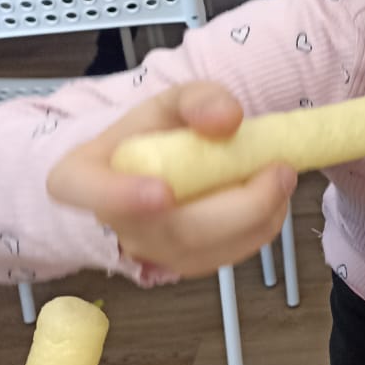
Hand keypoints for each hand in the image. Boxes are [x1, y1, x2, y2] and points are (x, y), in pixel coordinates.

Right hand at [47, 82, 296, 279]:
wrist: (161, 162)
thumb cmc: (156, 131)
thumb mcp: (173, 99)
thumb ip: (198, 99)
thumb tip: (227, 119)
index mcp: (83, 176)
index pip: (88, 191)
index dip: (123, 197)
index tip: (163, 192)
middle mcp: (112, 225)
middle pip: (171, 232)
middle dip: (237, 207)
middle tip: (280, 170)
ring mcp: (149, 251)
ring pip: (205, 251)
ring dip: (258, 217)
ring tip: (280, 175)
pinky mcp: (184, 265)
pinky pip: (225, 256)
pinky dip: (261, 227)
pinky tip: (271, 196)